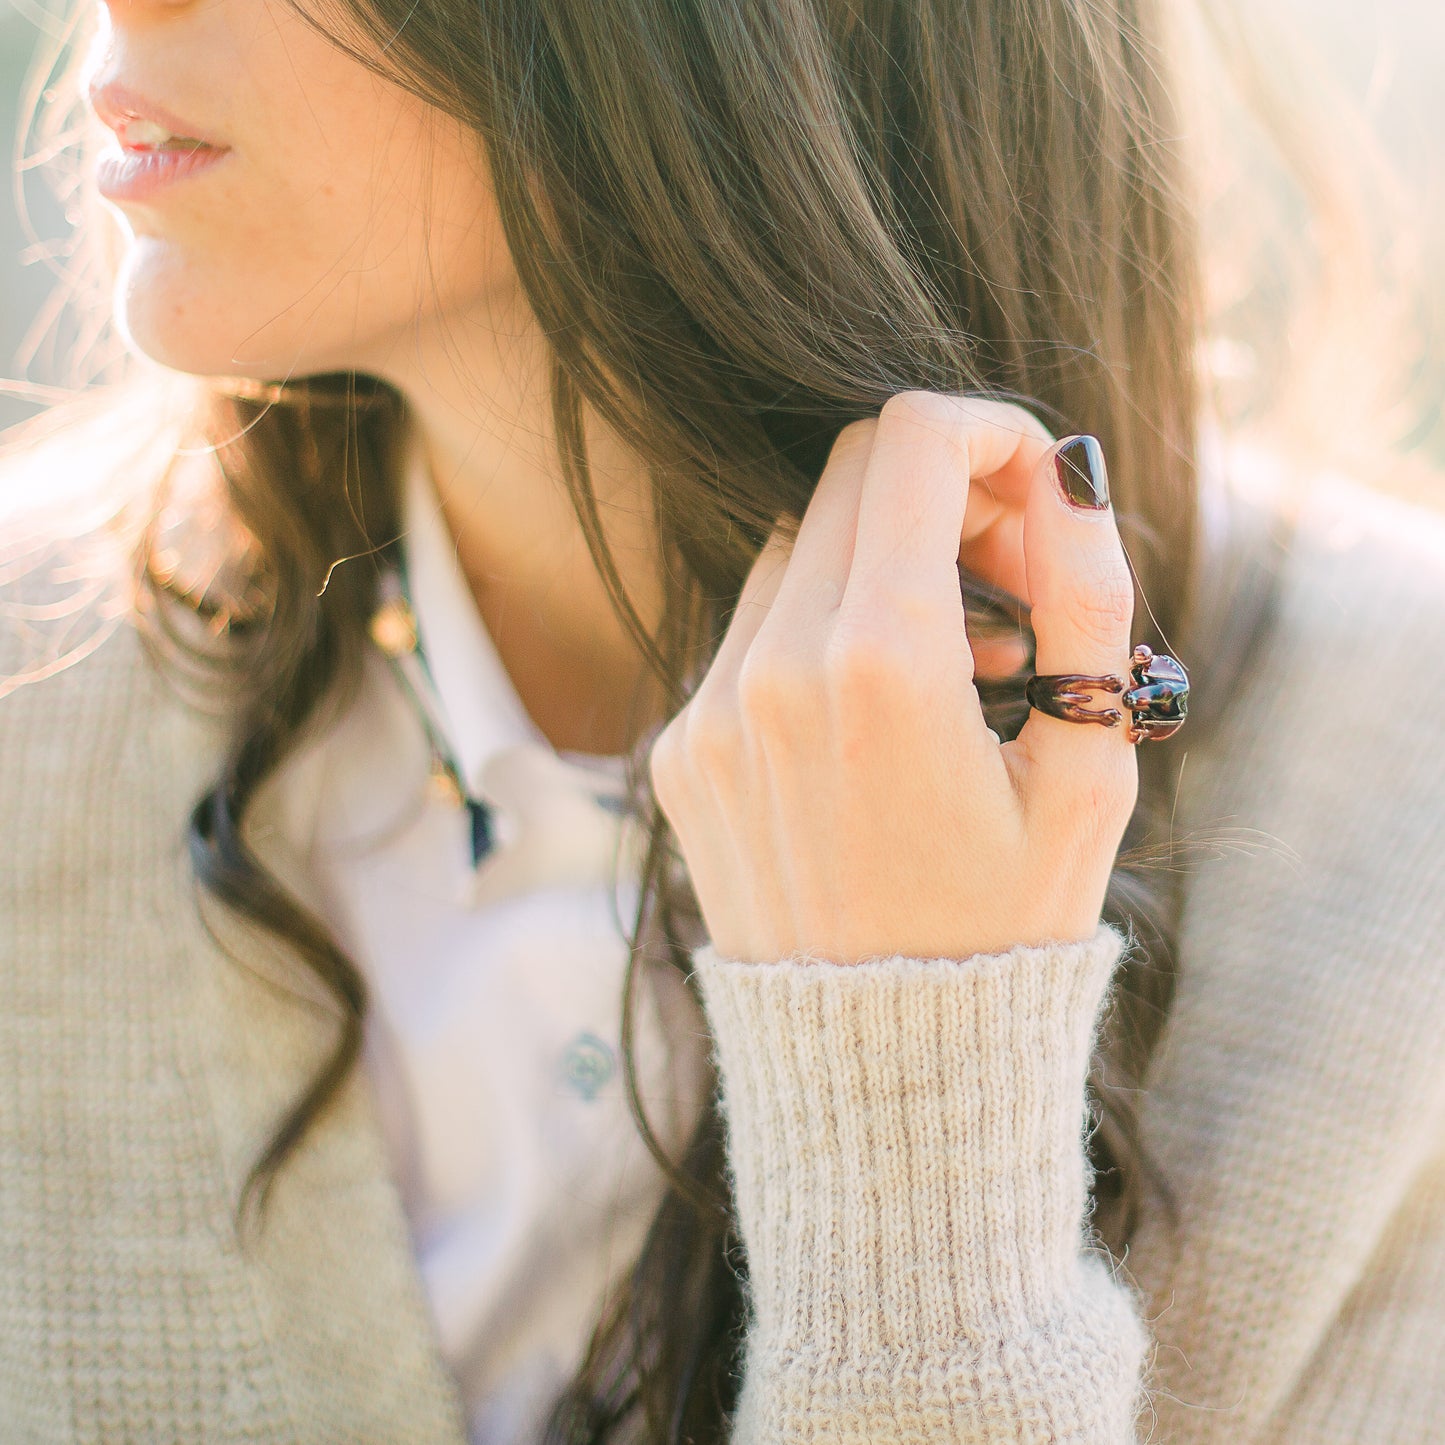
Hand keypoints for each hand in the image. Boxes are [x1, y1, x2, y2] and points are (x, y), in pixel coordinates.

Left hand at [648, 392, 1138, 964]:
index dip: (991, 432)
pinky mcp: (682, 751)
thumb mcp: (1088, 772)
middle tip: (1013, 573)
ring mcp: (709, 712)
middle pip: (849, 478)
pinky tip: (880, 711)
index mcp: (877, 664)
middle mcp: (768, 671)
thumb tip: (1068, 478)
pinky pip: (748, 631)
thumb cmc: (1006, 933)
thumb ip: (1086, 601)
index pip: (910, 440)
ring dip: (881, 563)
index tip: (1037, 493)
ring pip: (796, 548)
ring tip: (957, 658)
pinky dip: (819, 629)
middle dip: (944, 491)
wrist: (881, 1069)